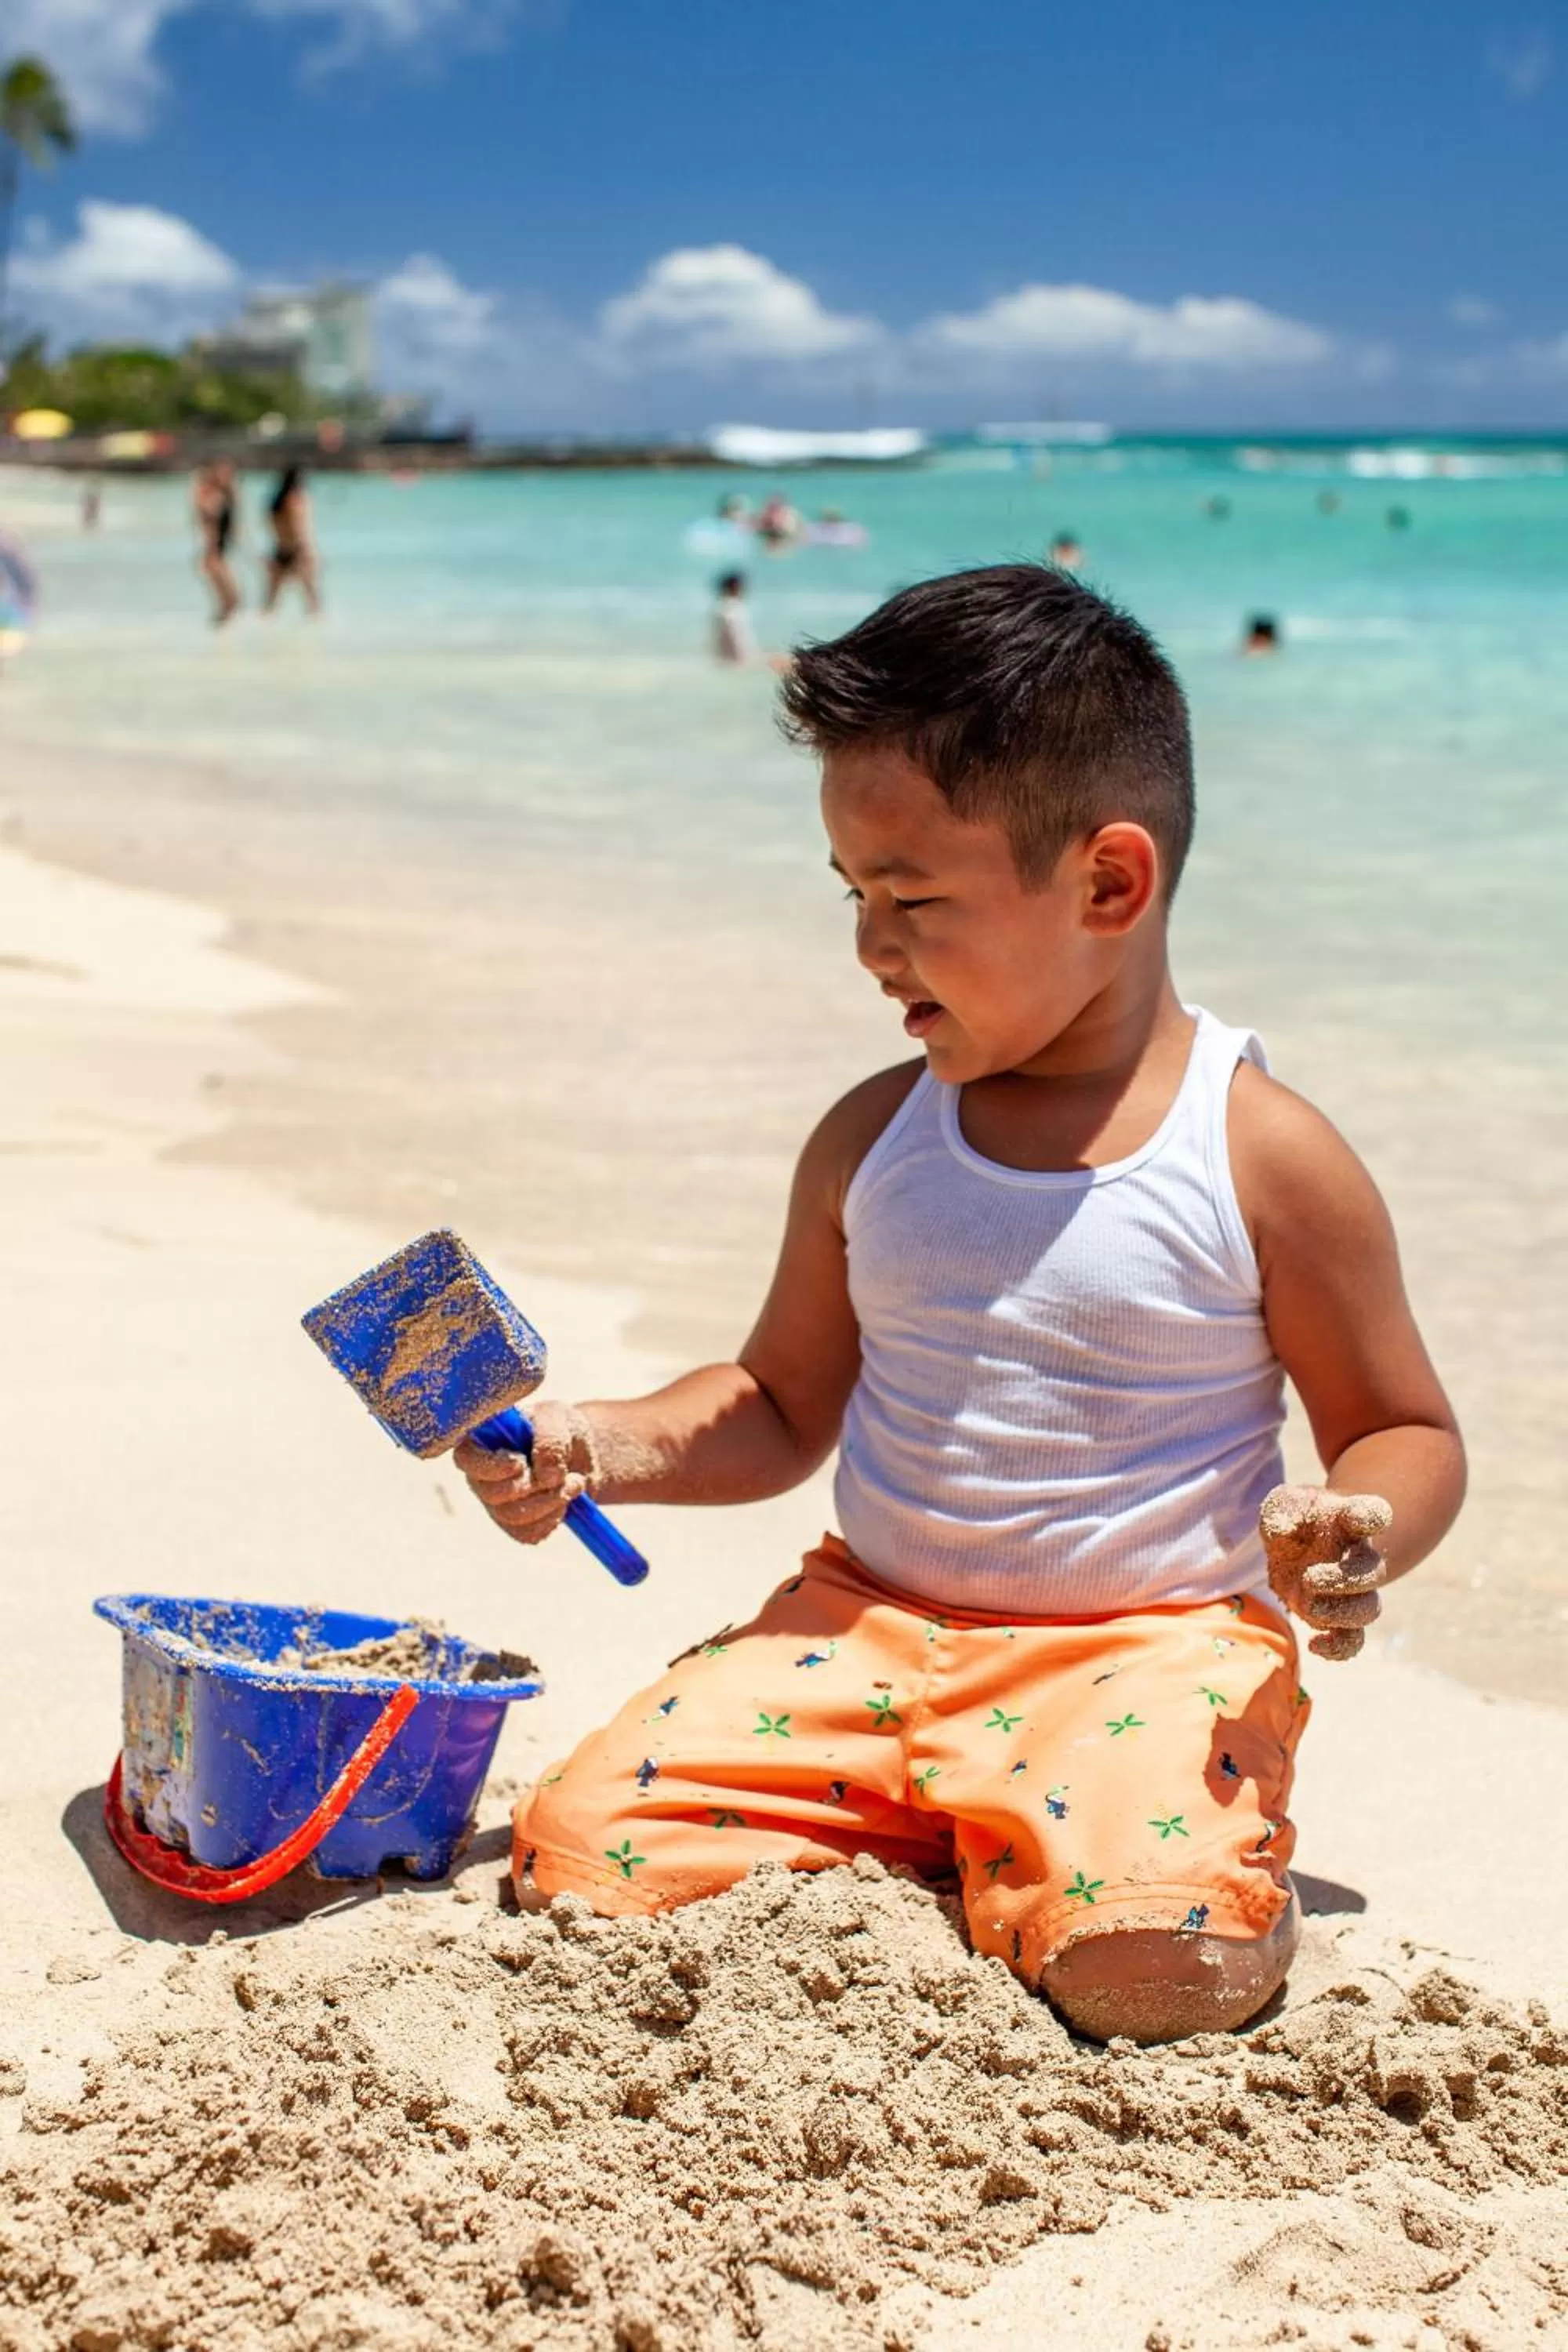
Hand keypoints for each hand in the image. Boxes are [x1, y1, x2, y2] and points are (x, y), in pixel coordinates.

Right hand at [453, 1402, 600, 1546]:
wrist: (581, 1455)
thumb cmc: (560, 1430)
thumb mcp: (557, 1419)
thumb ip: (550, 1441)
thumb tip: (544, 1476)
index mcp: (483, 1441)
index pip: (466, 1458)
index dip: (489, 1467)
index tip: (519, 1464)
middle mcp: (483, 1475)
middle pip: (492, 1494)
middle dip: (534, 1487)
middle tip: (563, 1474)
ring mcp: (496, 1502)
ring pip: (513, 1517)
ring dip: (550, 1502)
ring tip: (574, 1483)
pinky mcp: (515, 1524)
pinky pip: (528, 1533)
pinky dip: (552, 1519)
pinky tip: (564, 1500)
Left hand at [1258, 1484, 1391, 1661]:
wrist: (1296, 1544)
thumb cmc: (1294, 1517)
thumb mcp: (1283, 1504)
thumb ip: (1281, 1511)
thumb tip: (1281, 1529)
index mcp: (1348, 1519)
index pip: (1373, 1513)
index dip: (1373, 1516)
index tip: (1364, 1519)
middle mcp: (1358, 1555)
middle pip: (1374, 1572)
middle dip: (1344, 1580)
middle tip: (1309, 1578)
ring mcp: (1352, 1589)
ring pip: (1369, 1609)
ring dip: (1340, 1614)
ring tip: (1306, 1606)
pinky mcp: (1338, 1615)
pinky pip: (1353, 1640)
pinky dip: (1339, 1649)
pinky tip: (1313, 1644)